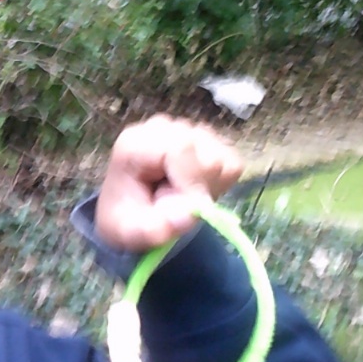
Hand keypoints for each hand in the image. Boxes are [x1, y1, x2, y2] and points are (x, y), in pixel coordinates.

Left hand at [94, 116, 242, 251]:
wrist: (133, 212)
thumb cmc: (129, 219)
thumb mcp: (131, 233)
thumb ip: (154, 229)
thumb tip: (186, 217)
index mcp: (138, 142)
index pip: (181, 148)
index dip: (192, 181)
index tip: (190, 211)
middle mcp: (165, 127)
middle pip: (207, 154)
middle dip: (200, 188)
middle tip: (179, 205)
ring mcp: (190, 129)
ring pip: (223, 160)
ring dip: (209, 187)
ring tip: (183, 197)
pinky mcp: (210, 139)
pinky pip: (233, 164)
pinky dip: (219, 184)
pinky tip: (195, 189)